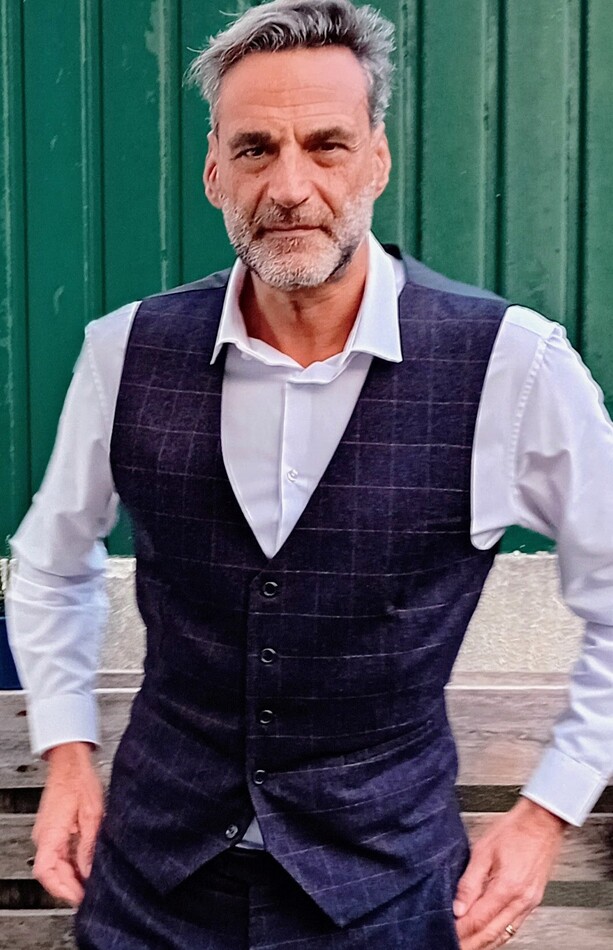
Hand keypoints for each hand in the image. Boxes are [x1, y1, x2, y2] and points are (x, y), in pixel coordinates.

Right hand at [31, 741, 103, 905]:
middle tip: (87, 895)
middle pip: (50, 872)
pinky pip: (58, 853)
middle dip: (68, 887)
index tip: (78, 898)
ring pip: (54, 865)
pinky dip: (70, 864)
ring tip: (88, 884)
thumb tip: (89, 870)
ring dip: (69, 877)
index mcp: (50, 834)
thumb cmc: (79, 780)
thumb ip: (89, 845)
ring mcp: (47, 832)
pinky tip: (84, 867)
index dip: (62, 889)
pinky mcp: (54, 828)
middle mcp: (44, 836)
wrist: (71, 761)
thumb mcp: (92, 815)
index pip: (47, 873)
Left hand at [454, 797, 566, 948]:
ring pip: (504, 934)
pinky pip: (514, 926)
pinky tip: (488, 935)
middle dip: (471, 943)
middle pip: (491, 934)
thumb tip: (458, 907)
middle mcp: (521, 900)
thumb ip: (469, 882)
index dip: (460, 932)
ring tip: (467, 944)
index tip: (446, 934)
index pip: (478, 921)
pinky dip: (499, 934)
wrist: (542, 822)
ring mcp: (529, 903)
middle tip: (454, 945)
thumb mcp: (483, 850)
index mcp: (507, 888)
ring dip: (484, 943)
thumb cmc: (514, 829)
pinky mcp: (533, 900)